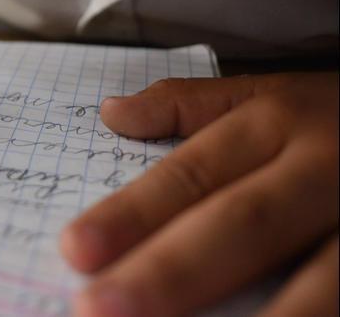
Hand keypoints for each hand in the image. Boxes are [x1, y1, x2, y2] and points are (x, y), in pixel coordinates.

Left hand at [60, 73, 338, 316]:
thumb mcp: (276, 92)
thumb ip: (193, 105)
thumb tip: (112, 114)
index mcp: (282, 124)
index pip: (193, 174)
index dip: (133, 214)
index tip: (74, 251)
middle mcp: (329, 172)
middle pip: (242, 227)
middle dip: (171, 273)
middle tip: (98, 309)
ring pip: (322, 284)